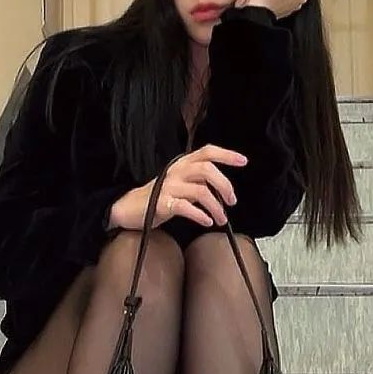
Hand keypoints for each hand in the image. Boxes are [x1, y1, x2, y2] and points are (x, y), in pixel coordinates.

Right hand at [111, 146, 248, 230]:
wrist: (128, 208)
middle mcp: (176, 171)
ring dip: (216, 207)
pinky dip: (200, 215)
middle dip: (224, 185)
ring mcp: (168, 187)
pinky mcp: (161, 203)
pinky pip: (186, 207)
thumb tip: (224, 191)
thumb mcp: (180, 184)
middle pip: (207, 169)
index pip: (207, 152)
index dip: (227, 155)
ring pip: (200, 191)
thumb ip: (199, 182)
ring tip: (220, 219)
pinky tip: (206, 222)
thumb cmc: (157, 197)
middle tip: (231, 201)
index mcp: (182, 164)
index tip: (243, 161)